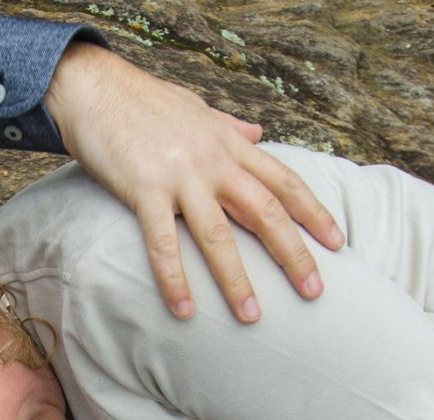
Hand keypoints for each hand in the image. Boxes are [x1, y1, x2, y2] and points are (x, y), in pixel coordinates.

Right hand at [43, 43, 344, 321]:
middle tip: (314, 291)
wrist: (96, 88)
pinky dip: (174, 279)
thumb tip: (258, 132)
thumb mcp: (198, 109)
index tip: (336, 243)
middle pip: (265, 212)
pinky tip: (184, 310)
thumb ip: (230, 126)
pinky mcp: (144, 190)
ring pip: (218, 236)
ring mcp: (180, 177)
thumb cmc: (144, 102)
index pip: (284, 181)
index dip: (313, 213)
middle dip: (293, 254)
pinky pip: (163, 244)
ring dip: (237, 279)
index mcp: (229, 144)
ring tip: (251, 316)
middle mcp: (213, 161)